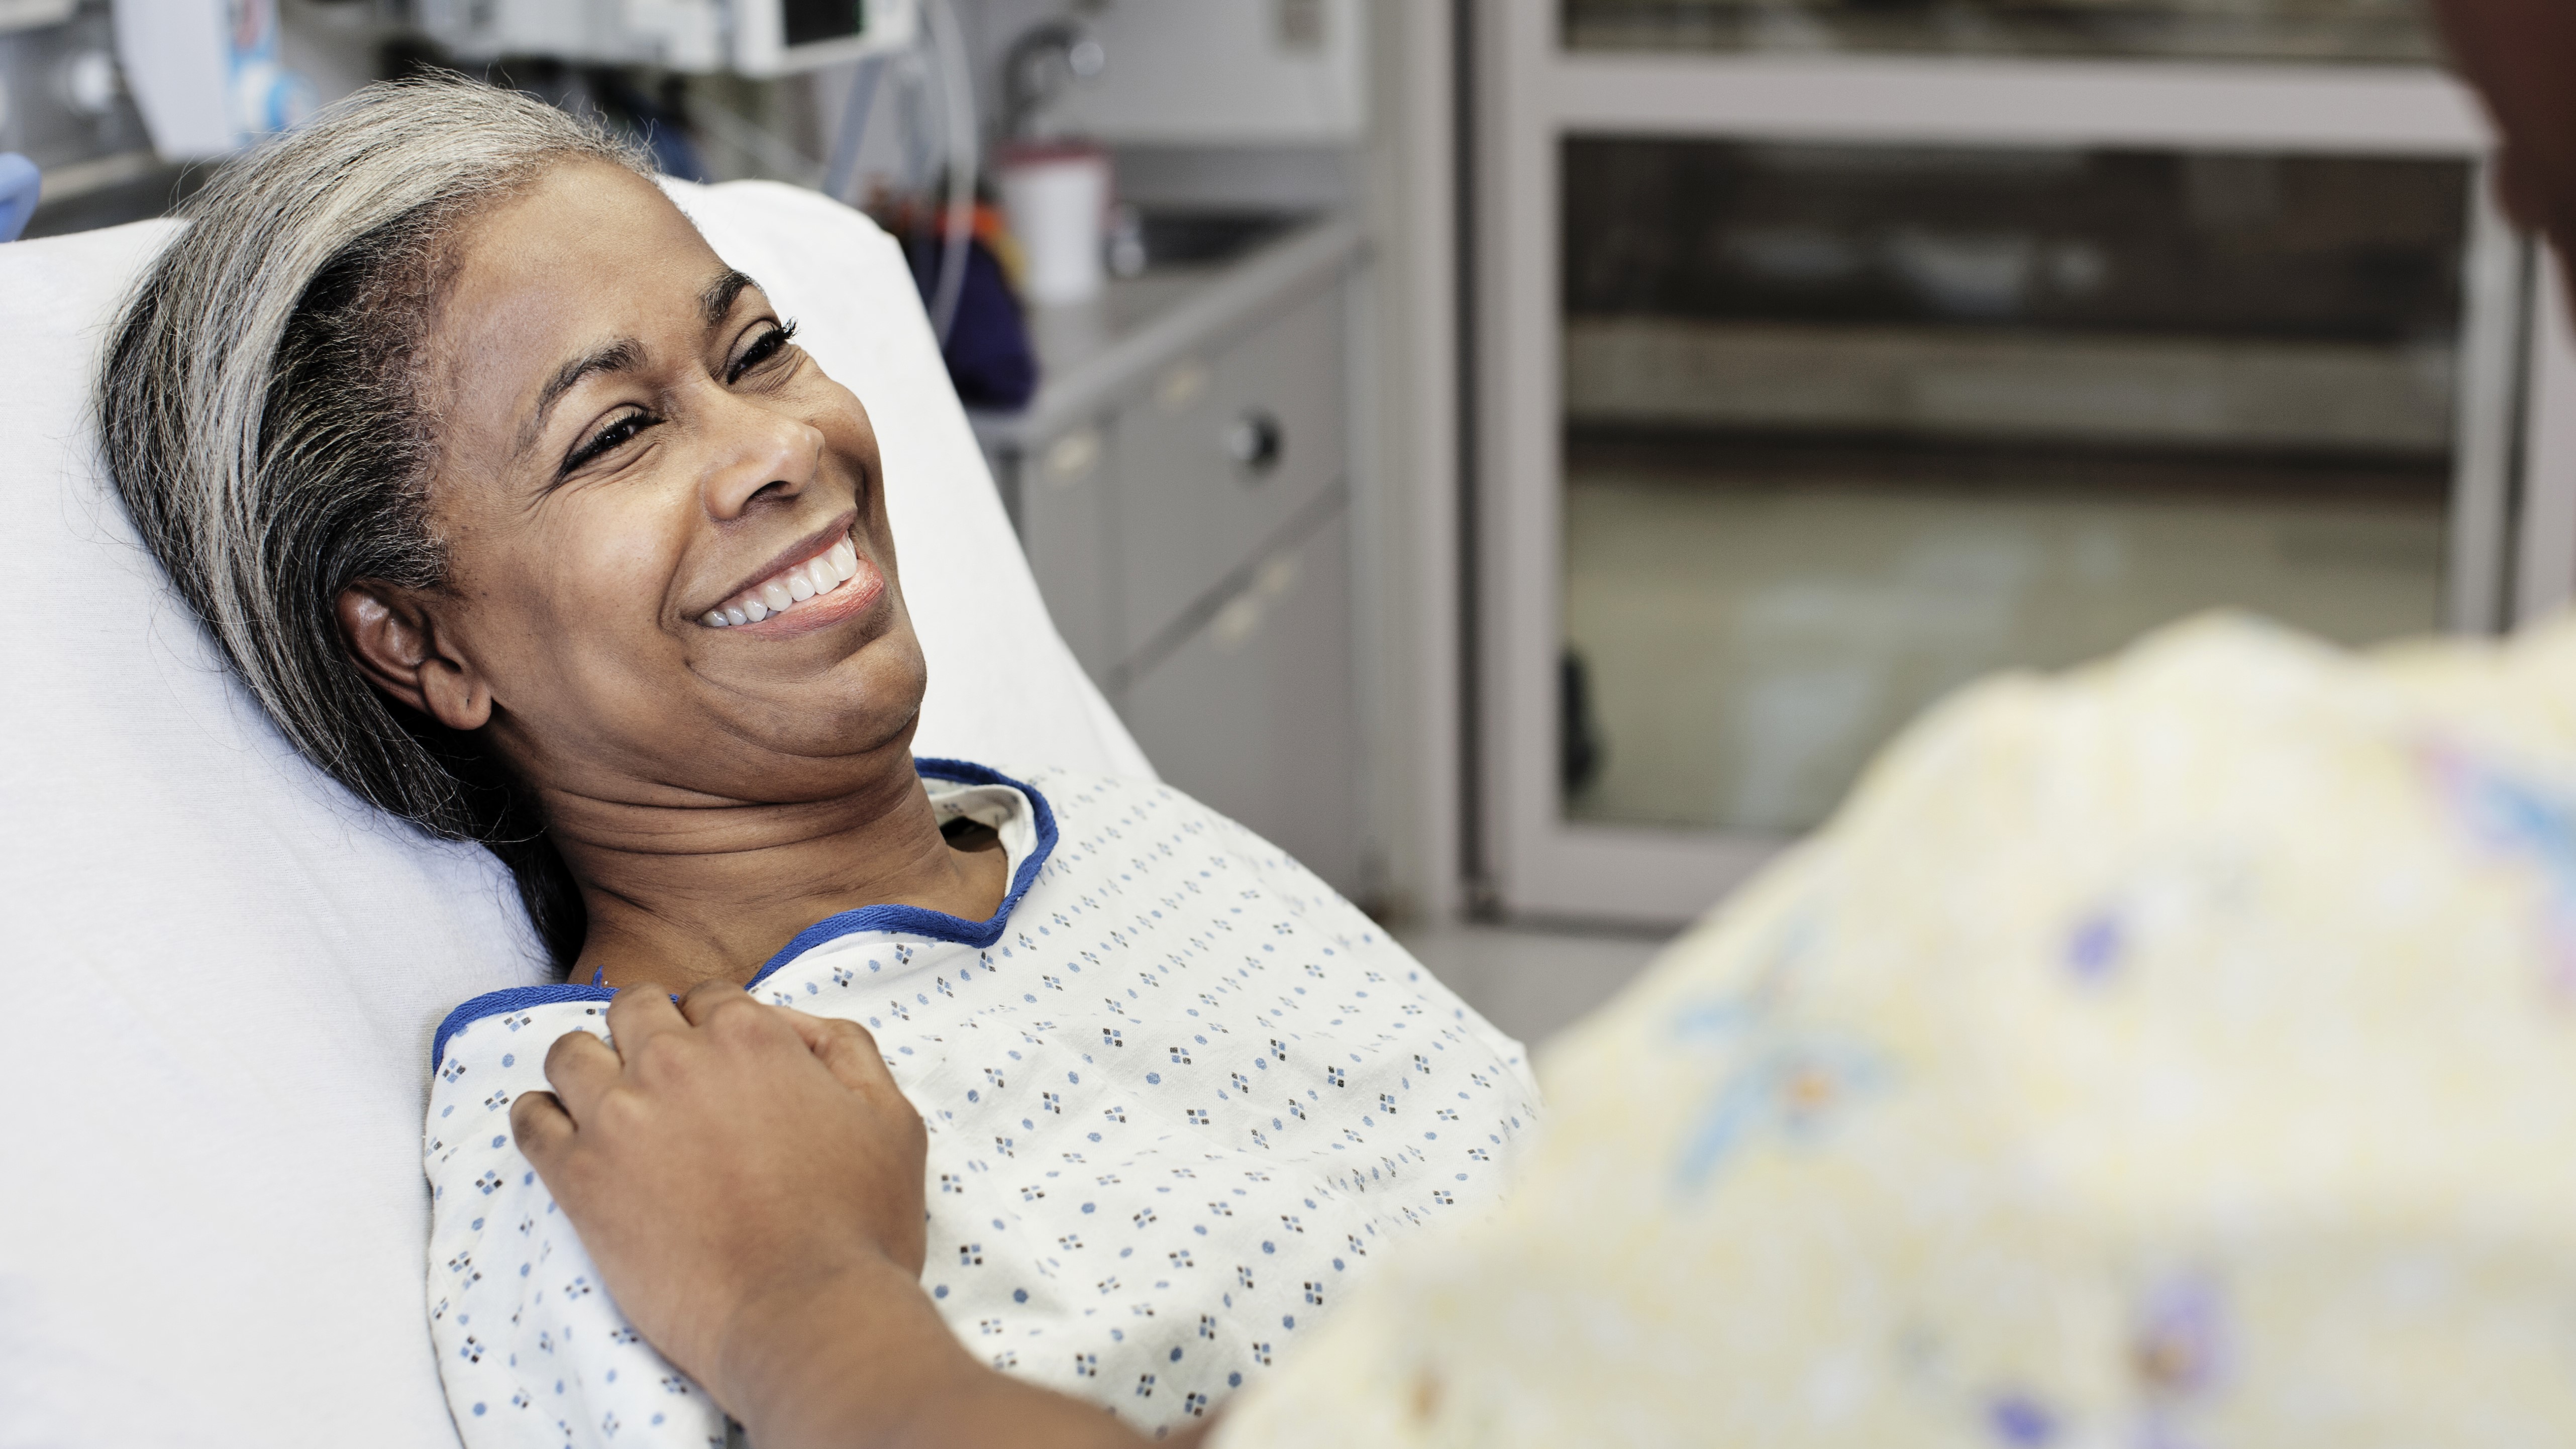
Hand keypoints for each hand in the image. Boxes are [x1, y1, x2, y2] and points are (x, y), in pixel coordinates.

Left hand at [509, 982, 927, 1412]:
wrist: (806, 1315)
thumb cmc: (859, 1225)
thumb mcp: (890, 1118)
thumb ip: (846, 1051)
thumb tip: (796, 1026)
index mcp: (750, 1037)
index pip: (708, 998)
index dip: (713, 1029)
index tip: (716, 1066)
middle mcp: (674, 1060)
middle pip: (632, 1010)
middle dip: (645, 1033)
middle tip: (663, 1081)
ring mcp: (618, 1116)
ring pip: (570, 1053)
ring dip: (587, 1067)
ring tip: (608, 1105)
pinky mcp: (578, 1177)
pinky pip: (529, 1120)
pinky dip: (539, 1117)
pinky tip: (564, 1137)